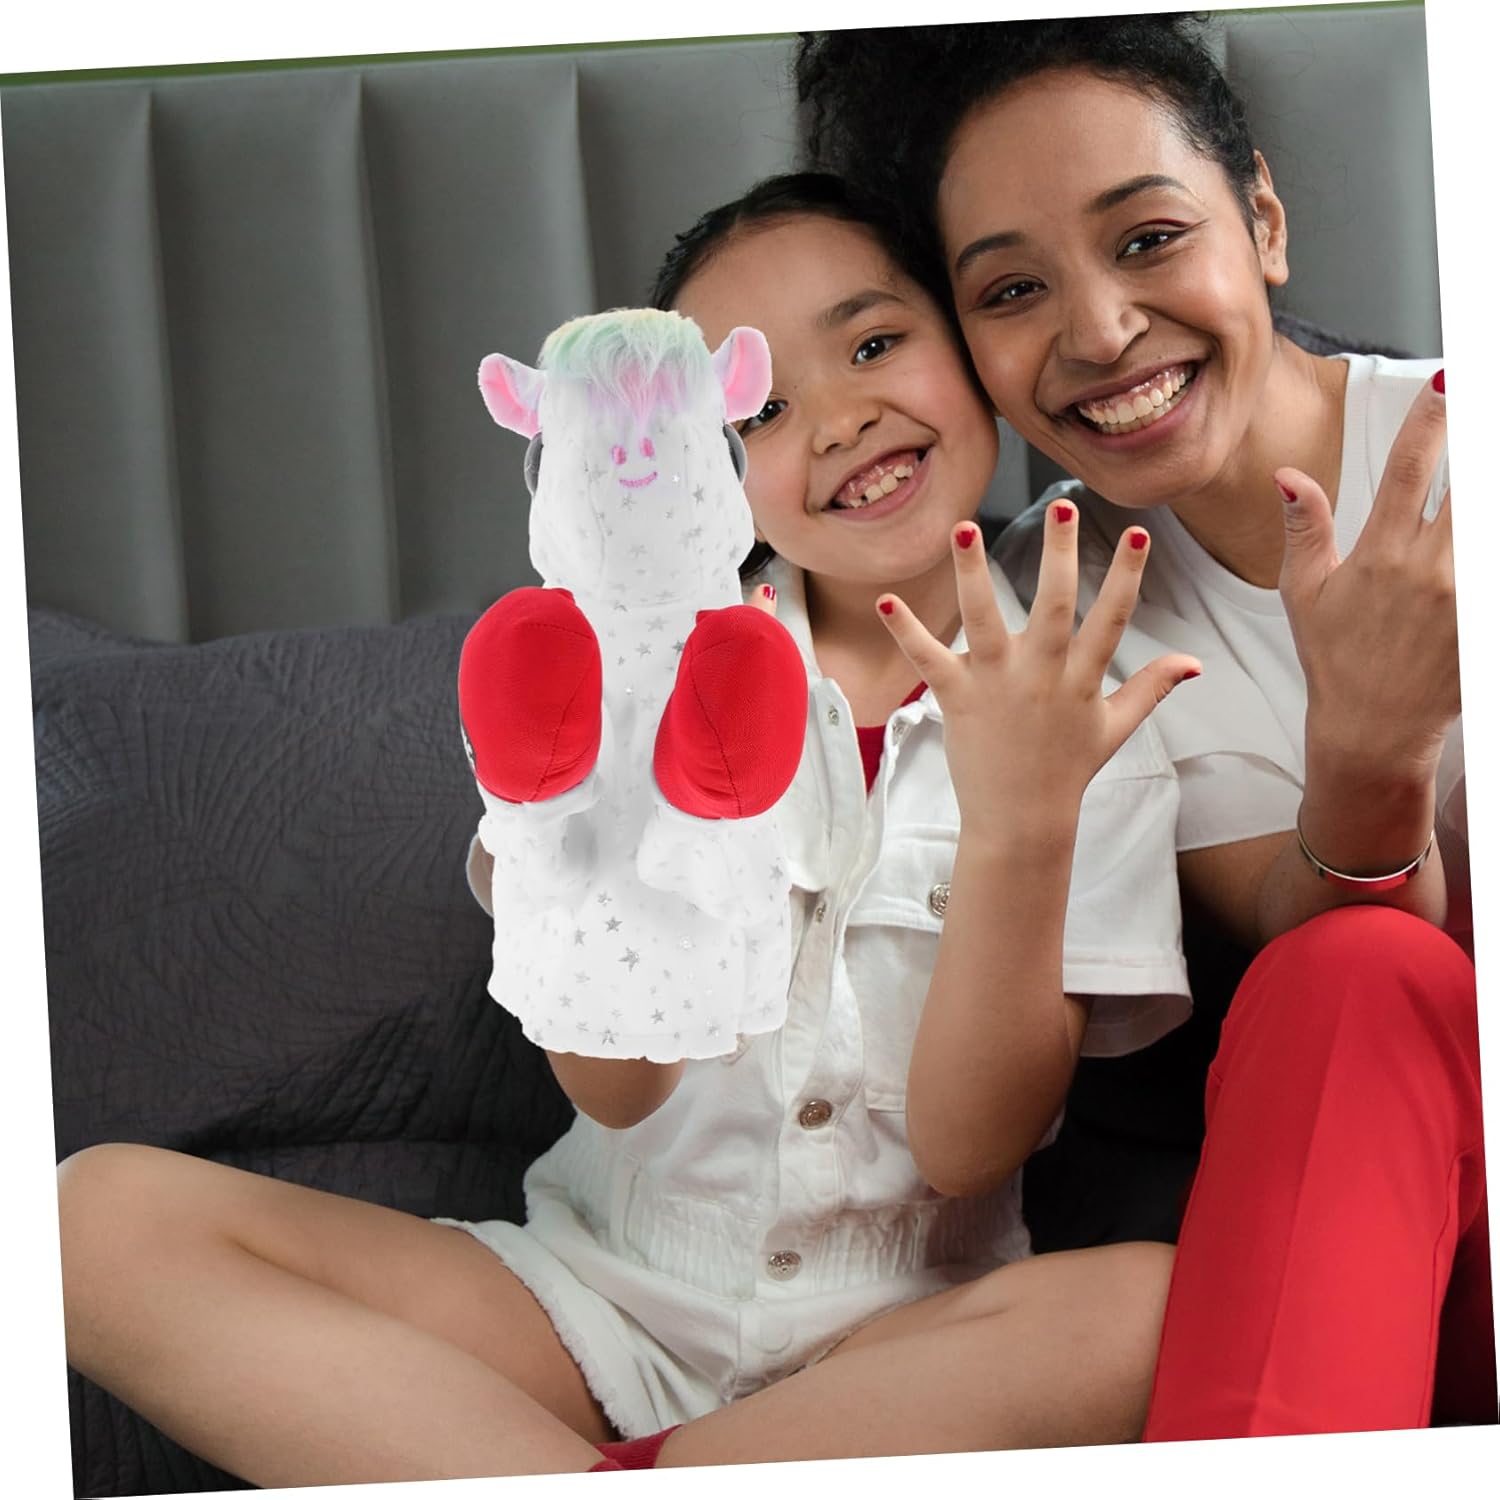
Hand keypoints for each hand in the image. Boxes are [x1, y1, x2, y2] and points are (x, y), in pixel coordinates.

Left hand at [877, 509, 1199, 841]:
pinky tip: (886, 601)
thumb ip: (1151, 687)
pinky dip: (906, 631)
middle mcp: (1042, 675)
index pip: (1113, 618)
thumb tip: (1195, 662)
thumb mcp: (1116, 728)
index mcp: (1082, 679)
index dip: (1128, 576)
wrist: (1022, 821)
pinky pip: (928, 658)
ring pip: (985, 619)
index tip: (1139, 533)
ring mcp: (997, 683)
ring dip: (973, 573)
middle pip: (1054, 606)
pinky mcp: (957, 697)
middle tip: (1062, 507)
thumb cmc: (1067, 771)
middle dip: (1059, 555)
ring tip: (963, 529)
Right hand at [1276, 372, 1456, 785]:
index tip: (1452, 377)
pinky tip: (1477, 540)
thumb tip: (1289, 477)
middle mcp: (1429, 569)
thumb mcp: (1305, 592)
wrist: (1373, 729)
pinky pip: (1494, 573)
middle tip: (1484, 405)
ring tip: (1482, 478)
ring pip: (1487, 524)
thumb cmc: (1338, 661)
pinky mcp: (1484, 624)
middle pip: (1474, 485)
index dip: (1435, 415)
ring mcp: (1466, 597)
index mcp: (1381, 554)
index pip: (1412, 466)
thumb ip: (1306, 528)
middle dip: (1482, 441)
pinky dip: (1489, 551)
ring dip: (1486, 500)